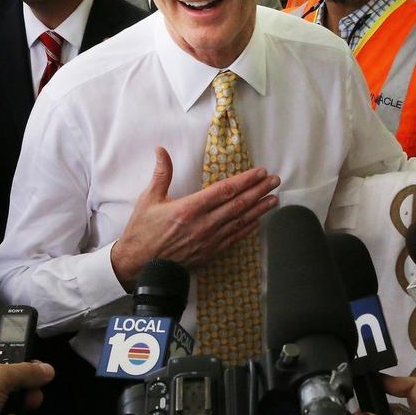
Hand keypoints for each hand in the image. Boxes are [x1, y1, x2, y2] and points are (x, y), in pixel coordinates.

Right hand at [112, 146, 280, 287]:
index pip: (225, 190)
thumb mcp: (149, 199)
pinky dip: (248, 228)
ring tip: (275, 199)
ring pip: (240, 221)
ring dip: (259, 209)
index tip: (260, 172)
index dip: (245, 180)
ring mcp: (209, 240)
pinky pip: (234, 238)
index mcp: (189, 208)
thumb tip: (161, 150)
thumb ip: (161, 173)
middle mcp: (203, 224)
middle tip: (275, 181)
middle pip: (238, 204)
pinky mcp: (210, 253)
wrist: (139, 264)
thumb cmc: (143, 231)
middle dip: (259, 191)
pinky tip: (258, 221)